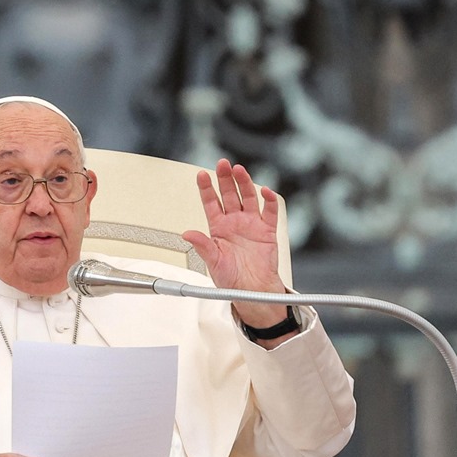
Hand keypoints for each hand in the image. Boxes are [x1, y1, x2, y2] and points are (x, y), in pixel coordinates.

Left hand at [182, 158, 289, 329]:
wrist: (252, 292)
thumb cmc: (231, 280)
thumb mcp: (213, 262)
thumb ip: (202, 246)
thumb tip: (186, 233)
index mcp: (218, 229)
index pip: (211, 203)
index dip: (206, 188)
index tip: (201, 175)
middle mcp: (234, 223)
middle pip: (229, 194)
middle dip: (225, 179)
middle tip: (222, 164)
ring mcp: (252, 224)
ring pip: (248, 198)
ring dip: (244, 183)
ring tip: (239, 170)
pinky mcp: (268, 231)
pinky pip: (270, 212)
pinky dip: (269, 201)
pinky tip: (265, 192)